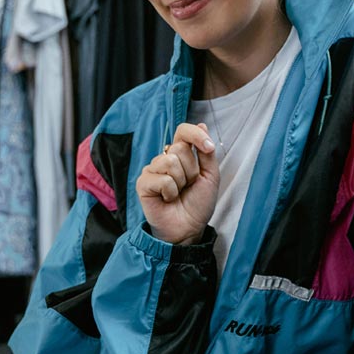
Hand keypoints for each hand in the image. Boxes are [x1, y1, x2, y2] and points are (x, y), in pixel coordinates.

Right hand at [135, 123, 218, 244]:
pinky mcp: (143, 183)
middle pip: (179, 148)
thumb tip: (202, 125)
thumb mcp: (210, 175)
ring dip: (181, 182)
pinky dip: (170, 192)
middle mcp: (164, 158)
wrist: (189, 228)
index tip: (208, 148)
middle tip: (188, 186)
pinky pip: (162, 179)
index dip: (196, 135)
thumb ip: (206, 152)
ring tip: (178, 193)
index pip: (183, 130)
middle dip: (191, 170)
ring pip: (170, 162)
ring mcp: (152, 170)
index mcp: (180, 154)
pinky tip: (167, 200)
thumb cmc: (198, 203)